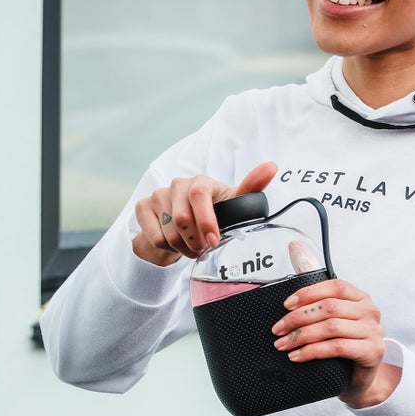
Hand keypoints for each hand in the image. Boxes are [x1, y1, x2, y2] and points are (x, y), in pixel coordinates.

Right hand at [131, 161, 277, 265]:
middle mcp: (178, 184)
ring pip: (168, 231)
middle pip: (181, 217)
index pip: (199, 194)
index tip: (214, 241)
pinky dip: (166, 248)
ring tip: (190, 248)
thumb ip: (251, 188)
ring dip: (182, 248)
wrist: (184, 228)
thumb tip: (271, 166)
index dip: (206, 220)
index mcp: (201, 182)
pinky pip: (154, 236)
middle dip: (194, 241)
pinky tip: (174, 245)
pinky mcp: (143, 207)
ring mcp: (158, 194)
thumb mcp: (233, 206)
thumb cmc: (214, 215)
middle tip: (202, 249)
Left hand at [270, 279, 401, 407]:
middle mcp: (369, 311)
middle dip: (298, 318)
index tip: (286, 305)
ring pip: (331, 327)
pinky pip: (338, 347)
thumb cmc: (343, 346)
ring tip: (283, 344)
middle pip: (329, 307)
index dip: (308, 293)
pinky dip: (313, 351)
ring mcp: (373, 331)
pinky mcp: (372, 351)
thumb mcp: (331, 320)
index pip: (334, 286)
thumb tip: (293, 259)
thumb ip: (315, 298)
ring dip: (301, 336)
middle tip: (278, 330)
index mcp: (359, 297)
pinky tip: (297, 356)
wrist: (360, 379)